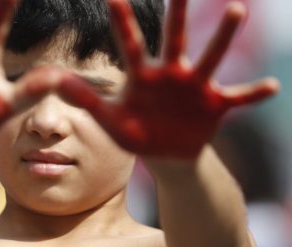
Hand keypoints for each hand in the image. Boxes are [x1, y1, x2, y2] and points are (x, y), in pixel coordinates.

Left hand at [58, 0, 279, 158]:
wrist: (164, 154)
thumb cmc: (135, 133)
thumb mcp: (109, 119)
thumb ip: (86, 100)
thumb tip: (55, 81)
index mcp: (143, 75)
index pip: (130, 44)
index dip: (121, 21)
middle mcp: (172, 73)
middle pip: (175, 37)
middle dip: (178, 11)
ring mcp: (195, 87)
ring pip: (210, 58)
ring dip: (221, 36)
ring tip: (236, 10)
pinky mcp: (215, 105)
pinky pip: (238, 97)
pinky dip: (253, 93)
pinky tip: (272, 87)